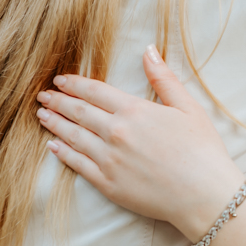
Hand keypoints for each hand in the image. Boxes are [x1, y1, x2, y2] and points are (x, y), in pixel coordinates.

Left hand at [36, 45, 245, 241]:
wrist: (204, 195)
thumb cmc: (202, 150)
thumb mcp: (188, 107)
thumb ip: (164, 78)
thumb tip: (148, 50)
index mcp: (134, 111)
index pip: (95, 91)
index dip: (74, 84)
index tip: (60, 80)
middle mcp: (116, 133)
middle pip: (78, 112)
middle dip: (58, 101)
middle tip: (43, 95)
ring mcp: (109, 160)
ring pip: (73, 137)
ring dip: (55, 124)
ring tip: (42, 115)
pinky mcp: (108, 184)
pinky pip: (78, 165)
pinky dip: (63, 153)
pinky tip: (53, 146)